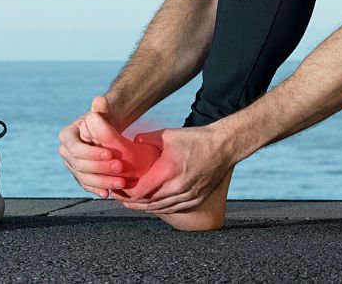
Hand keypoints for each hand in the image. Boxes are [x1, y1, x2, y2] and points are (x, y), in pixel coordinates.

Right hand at [58, 95, 142, 197]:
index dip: (91, 153)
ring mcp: (72, 165)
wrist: (109, 128)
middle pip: (79, 165)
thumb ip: (102, 106)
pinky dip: (97, 189)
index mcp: (67, 135)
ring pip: (83, 178)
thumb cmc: (106, 117)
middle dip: (100, 168)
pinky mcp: (81, 175)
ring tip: (120, 182)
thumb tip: (99, 101)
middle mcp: (66, 152)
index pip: (75, 148)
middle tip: (120, 167)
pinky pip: (87, 185)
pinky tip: (109, 193)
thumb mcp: (106, 110)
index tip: (110, 154)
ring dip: (102, 182)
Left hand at [117, 125, 235, 214]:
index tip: (117, 188)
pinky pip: (173, 208)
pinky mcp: (196, 199)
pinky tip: (152, 205)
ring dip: (143, 207)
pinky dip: (160, 208)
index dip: (126, 192)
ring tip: (131, 202)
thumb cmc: (197, 139)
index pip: (140, 191)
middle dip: (130, 201)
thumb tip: (131, 143)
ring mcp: (188, 196)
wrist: (224, 146)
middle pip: (147, 202)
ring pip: (159, 208)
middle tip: (119, 197)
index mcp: (169, 171)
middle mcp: (178, 187)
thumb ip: (146, 139)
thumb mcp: (168, 134)